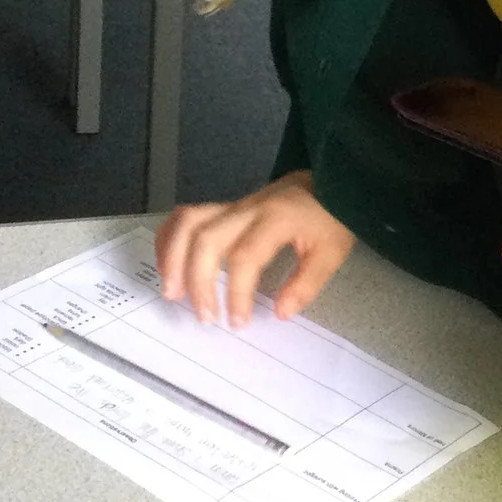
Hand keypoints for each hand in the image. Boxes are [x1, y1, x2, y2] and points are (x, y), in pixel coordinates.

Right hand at [155, 171, 355, 326]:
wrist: (332, 180)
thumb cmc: (332, 217)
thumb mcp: (331, 252)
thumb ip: (306, 283)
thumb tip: (279, 313)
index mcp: (276, 218)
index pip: (245, 256)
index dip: (237, 292)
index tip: (238, 321)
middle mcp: (248, 209)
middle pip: (206, 239)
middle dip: (198, 281)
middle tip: (205, 317)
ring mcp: (233, 205)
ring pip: (188, 222)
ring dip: (173, 257)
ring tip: (172, 293)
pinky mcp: (226, 207)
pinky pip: (187, 216)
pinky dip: (171, 238)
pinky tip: (169, 265)